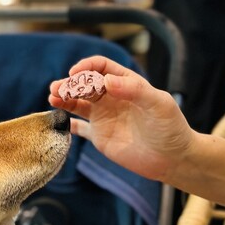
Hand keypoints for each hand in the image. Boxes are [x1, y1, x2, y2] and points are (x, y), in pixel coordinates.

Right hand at [49, 56, 194, 182]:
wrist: (173, 158)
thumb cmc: (170, 127)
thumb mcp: (158, 103)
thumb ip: (134, 89)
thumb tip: (106, 81)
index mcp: (126, 83)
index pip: (101, 67)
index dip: (87, 67)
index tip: (76, 73)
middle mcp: (112, 97)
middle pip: (84, 84)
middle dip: (69, 84)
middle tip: (57, 89)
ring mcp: (104, 117)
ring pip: (77, 103)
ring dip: (63, 99)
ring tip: (52, 98)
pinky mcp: (99, 136)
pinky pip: (78, 128)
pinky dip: (66, 124)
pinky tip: (57, 121)